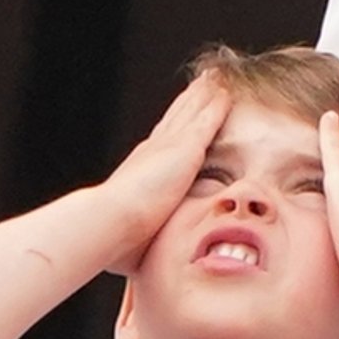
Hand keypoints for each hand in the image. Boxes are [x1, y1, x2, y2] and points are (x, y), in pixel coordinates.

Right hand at [97, 72, 231, 273]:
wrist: (113, 220)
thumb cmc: (119, 235)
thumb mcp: (135, 231)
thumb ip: (143, 235)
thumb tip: (139, 259)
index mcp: (144, 166)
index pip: (163, 139)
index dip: (175, 123)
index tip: (183, 111)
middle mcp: (154, 149)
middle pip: (177, 117)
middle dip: (190, 100)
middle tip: (202, 82)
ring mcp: (168, 146)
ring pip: (191, 112)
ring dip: (203, 94)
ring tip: (215, 79)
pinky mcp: (184, 149)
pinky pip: (205, 119)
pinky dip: (214, 103)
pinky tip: (225, 91)